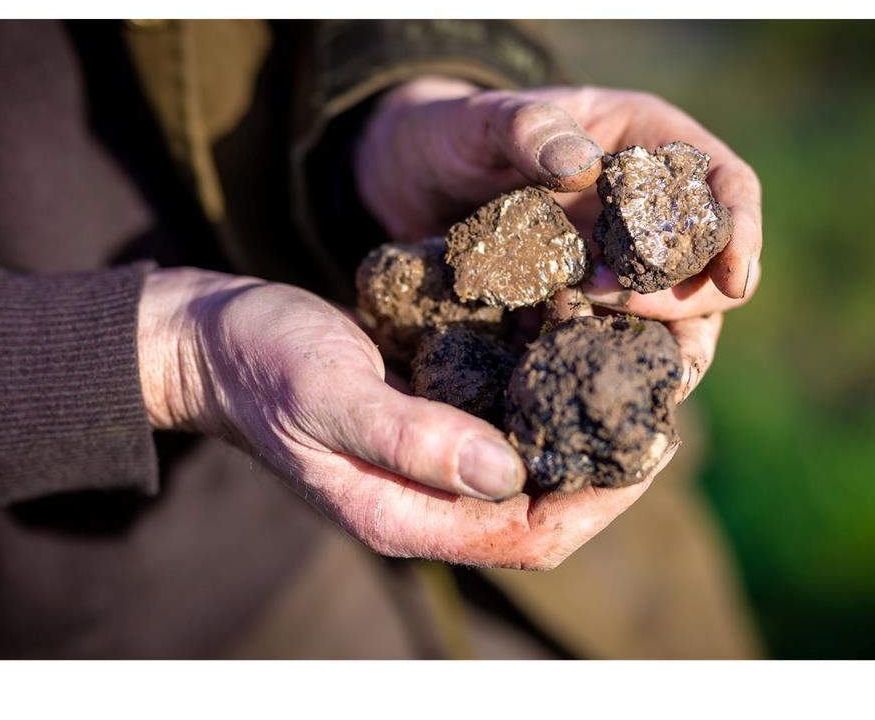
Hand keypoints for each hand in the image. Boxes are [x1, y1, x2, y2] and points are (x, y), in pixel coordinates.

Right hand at [137, 267, 721, 568]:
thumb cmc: (262, 364)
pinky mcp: (432, 418)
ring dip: (587, 428)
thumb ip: (411, 440)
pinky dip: (550, 392)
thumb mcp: (328, 397)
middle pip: (547, 509)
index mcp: (405, 516)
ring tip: (637, 373)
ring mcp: (432, 462)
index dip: (600, 501)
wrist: (215, 338)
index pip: (530, 536)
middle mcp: (428, 499)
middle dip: (610, 468)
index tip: (650, 442)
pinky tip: (579, 344)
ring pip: (535, 466)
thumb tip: (508, 472)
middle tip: (660, 402)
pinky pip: (508, 420)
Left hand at [355, 77, 762, 319]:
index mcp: (649, 145)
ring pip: (673, 319)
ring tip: (610, 357)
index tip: (734, 278)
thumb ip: (527, 128)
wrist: (408, 181)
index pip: (727, 186)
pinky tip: (570, 371)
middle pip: (708, 266)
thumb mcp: (479, 121)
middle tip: (618, 301)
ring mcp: (618, 264)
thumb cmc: (453, 134)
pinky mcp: (582, 308)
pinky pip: (613, 342)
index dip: (741, 232)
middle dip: (681, 295)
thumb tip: (583, 165)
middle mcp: (647, 211)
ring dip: (653, 342)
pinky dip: (602, 359)